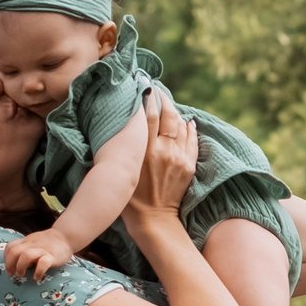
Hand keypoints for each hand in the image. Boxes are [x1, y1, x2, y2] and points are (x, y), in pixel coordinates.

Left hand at [2, 227, 78, 280]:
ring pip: (26, 255)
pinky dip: (38, 272)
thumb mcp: (33, 242)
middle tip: (13, 274)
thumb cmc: (48, 243)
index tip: (9, 268)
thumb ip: (24, 249)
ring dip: (20, 267)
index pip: (10, 246)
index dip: (6, 258)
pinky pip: (43, 263)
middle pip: (14, 251)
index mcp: (26, 241)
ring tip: (22, 275)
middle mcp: (32, 244)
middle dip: (10, 265)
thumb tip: (14, 264)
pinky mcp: (53, 256)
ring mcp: (43, 250)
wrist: (66, 236)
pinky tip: (37, 277)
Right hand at [129, 87, 197, 219]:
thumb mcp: (120, 170)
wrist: (153, 220)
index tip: (144, 86)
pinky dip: (189, 128)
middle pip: (168, 115)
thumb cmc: (129, 198)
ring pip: (181, 125)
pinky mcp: (189, 165)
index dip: (147, 98)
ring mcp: (179, 157)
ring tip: (168, 104)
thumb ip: (120, 149)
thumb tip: (113, 130)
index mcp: (143, 151)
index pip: (149, 116)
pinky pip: (192, 140)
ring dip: (175, 112)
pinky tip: (187, 120)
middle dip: (163, 99)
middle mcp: (163, 151)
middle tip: (157, 90)